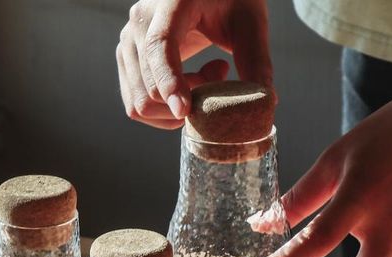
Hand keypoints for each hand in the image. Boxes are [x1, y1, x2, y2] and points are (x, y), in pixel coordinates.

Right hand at [116, 0, 272, 128]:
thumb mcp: (250, 23)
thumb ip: (257, 61)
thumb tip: (265, 103)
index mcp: (169, 3)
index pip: (159, 47)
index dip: (170, 83)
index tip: (185, 112)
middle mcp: (138, 23)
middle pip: (149, 89)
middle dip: (186, 101)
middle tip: (218, 75)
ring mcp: (127, 44)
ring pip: (140, 103)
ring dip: (174, 108)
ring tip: (202, 80)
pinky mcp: (127, 62)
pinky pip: (136, 105)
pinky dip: (163, 111)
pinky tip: (186, 87)